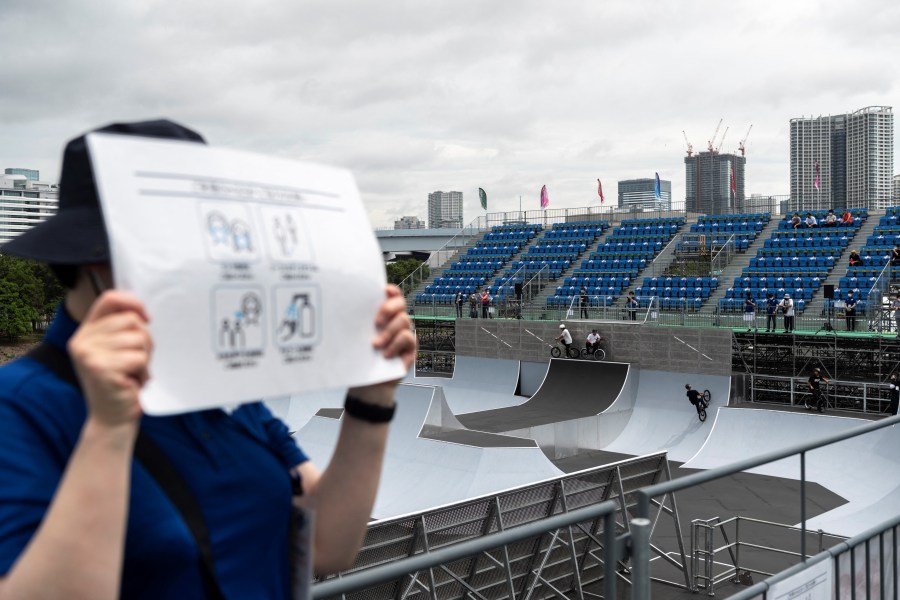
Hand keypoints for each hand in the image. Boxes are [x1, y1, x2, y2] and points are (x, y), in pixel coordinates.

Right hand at [67, 291, 151, 427]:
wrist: (112, 419)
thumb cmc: (121, 382)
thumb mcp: (117, 350)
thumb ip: (122, 329)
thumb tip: (142, 312)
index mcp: (86, 332)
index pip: (110, 299)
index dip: (133, 302)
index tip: (146, 318)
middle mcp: (81, 340)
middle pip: (131, 320)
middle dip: (145, 340)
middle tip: (138, 361)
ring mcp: (88, 354)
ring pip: (138, 339)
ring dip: (145, 358)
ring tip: (133, 373)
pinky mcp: (100, 368)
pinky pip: (138, 358)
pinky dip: (143, 372)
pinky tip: (133, 383)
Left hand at [348, 285, 415, 406]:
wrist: (368, 384)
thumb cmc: (361, 358)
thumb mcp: (357, 338)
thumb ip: (358, 323)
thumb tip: (343, 309)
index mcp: (384, 314)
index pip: (392, 295)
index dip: (391, 291)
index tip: (384, 291)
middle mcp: (396, 320)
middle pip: (401, 303)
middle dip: (389, 309)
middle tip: (376, 322)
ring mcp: (405, 333)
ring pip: (404, 321)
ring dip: (388, 332)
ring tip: (375, 345)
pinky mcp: (410, 348)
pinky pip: (408, 338)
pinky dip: (395, 345)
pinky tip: (385, 354)